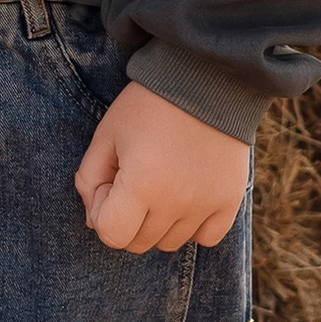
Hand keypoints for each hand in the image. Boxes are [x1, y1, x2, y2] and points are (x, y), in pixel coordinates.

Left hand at [74, 81, 250, 254]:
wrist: (205, 78)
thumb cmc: (148, 104)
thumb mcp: (107, 134)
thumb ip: (90, 179)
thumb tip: (94, 222)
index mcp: (142, 185)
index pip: (111, 235)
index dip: (102, 212)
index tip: (112, 182)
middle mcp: (176, 202)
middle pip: (138, 242)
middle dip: (127, 217)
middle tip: (135, 177)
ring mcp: (206, 204)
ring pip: (169, 242)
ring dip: (158, 222)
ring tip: (162, 182)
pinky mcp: (230, 201)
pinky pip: (207, 237)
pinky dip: (193, 226)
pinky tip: (187, 196)